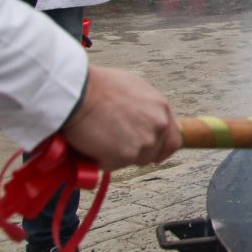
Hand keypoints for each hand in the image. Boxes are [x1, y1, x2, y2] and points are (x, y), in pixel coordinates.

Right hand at [61, 65, 179, 168]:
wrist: (78, 93)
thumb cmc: (98, 86)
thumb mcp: (133, 88)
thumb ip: (145, 108)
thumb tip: (142, 121)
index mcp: (161, 108)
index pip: (173, 141)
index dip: (161, 150)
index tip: (152, 155)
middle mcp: (158, 126)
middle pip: (152, 154)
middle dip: (135, 152)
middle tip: (114, 143)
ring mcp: (144, 143)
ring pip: (132, 161)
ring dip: (117, 156)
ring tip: (100, 137)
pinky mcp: (125, 156)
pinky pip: (113, 165)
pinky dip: (101, 160)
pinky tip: (92, 142)